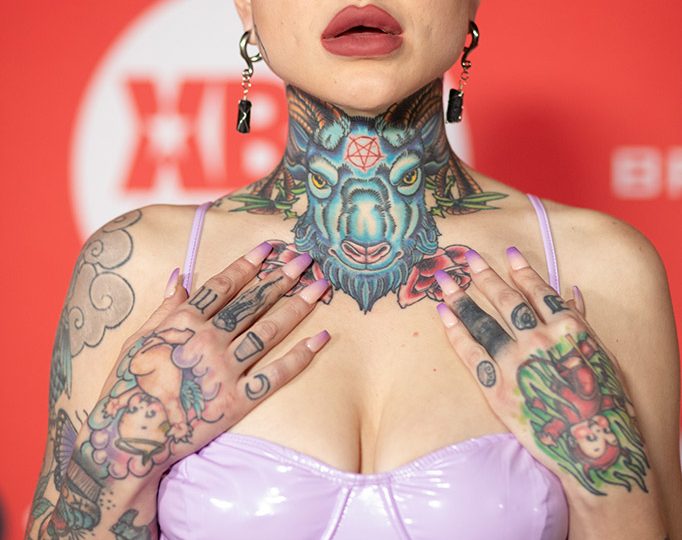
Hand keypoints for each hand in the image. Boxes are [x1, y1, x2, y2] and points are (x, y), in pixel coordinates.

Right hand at [83, 241, 330, 481]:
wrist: (129, 439)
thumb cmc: (128, 387)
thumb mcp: (138, 340)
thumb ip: (163, 308)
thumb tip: (178, 274)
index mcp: (184, 323)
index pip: (222, 286)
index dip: (248, 264)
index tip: (270, 247)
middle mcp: (208, 341)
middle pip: (252, 303)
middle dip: (280, 278)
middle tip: (306, 258)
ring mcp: (225, 371)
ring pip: (268, 331)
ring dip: (297, 307)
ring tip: (319, 287)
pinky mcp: (238, 401)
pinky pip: (276, 375)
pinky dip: (301, 356)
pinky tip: (322, 338)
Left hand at [434, 247, 649, 497]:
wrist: (592, 448)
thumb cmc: (603, 402)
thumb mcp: (600, 354)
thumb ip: (581, 321)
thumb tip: (570, 291)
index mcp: (568, 327)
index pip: (538, 290)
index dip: (521, 270)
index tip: (506, 252)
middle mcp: (539, 339)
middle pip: (505, 300)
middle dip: (484, 275)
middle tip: (466, 256)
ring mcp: (515, 362)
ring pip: (483, 320)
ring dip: (462, 296)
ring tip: (444, 279)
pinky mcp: (496, 387)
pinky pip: (470, 352)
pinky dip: (455, 331)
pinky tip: (442, 313)